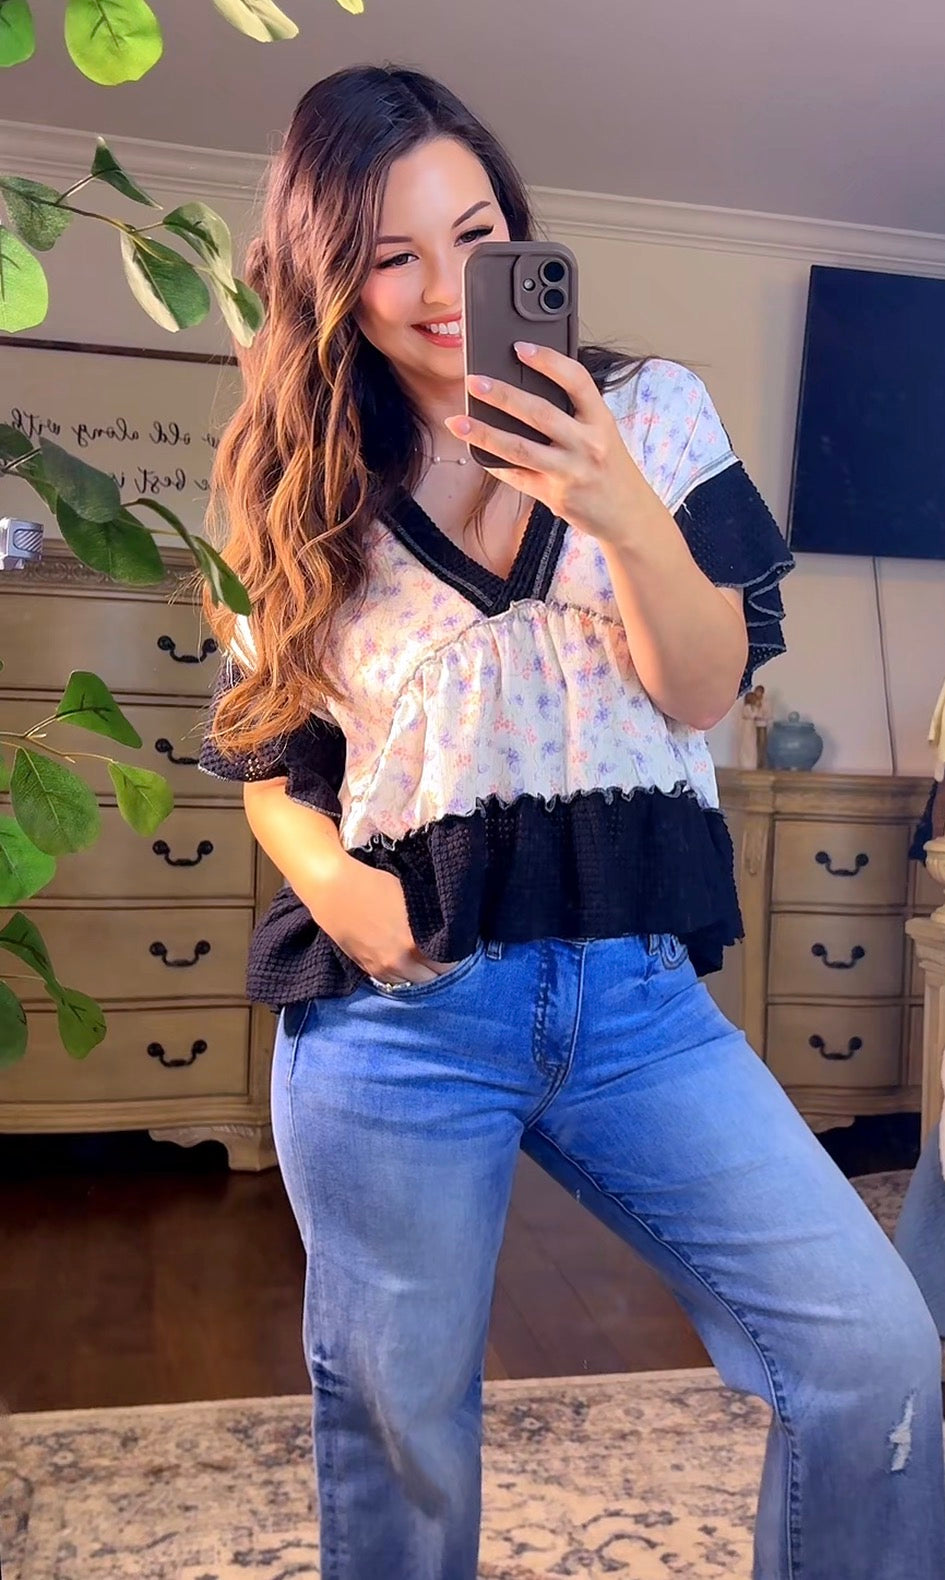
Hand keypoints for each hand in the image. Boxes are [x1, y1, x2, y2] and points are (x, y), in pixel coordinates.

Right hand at [306, 856, 456, 984]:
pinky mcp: (367, 969)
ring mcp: (382, 968)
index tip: (453, 944)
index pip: (448, 964)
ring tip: (420, 957)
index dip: (453, 954)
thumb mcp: (411, 899)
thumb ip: (429, 921)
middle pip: (432, 978)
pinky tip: (402, 960)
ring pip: (412, 982)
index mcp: (415, 944)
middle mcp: (400, 962)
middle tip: (438, 951)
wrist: (335, 889)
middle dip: (437, 966)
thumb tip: (445, 930)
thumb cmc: (375, 885)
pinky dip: (401, 974)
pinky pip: (393, 981)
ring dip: (419, 972)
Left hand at [444, 342, 647, 545]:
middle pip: (539, 413)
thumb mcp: (603, 434)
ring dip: (484, 433)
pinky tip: (476, 452)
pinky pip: (518, 477)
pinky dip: (495, 464)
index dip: (548, 361)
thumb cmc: (610, 468)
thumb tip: (524, 392)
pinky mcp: (556, 497)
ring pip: (520, 449)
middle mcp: (588, 444)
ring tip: (458, 422)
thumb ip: (573, 414)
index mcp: (602, 420)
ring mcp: (571, 472)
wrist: (629, 516)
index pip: (576, 380)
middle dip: (502, 395)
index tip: (519, 347)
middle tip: (473, 381)